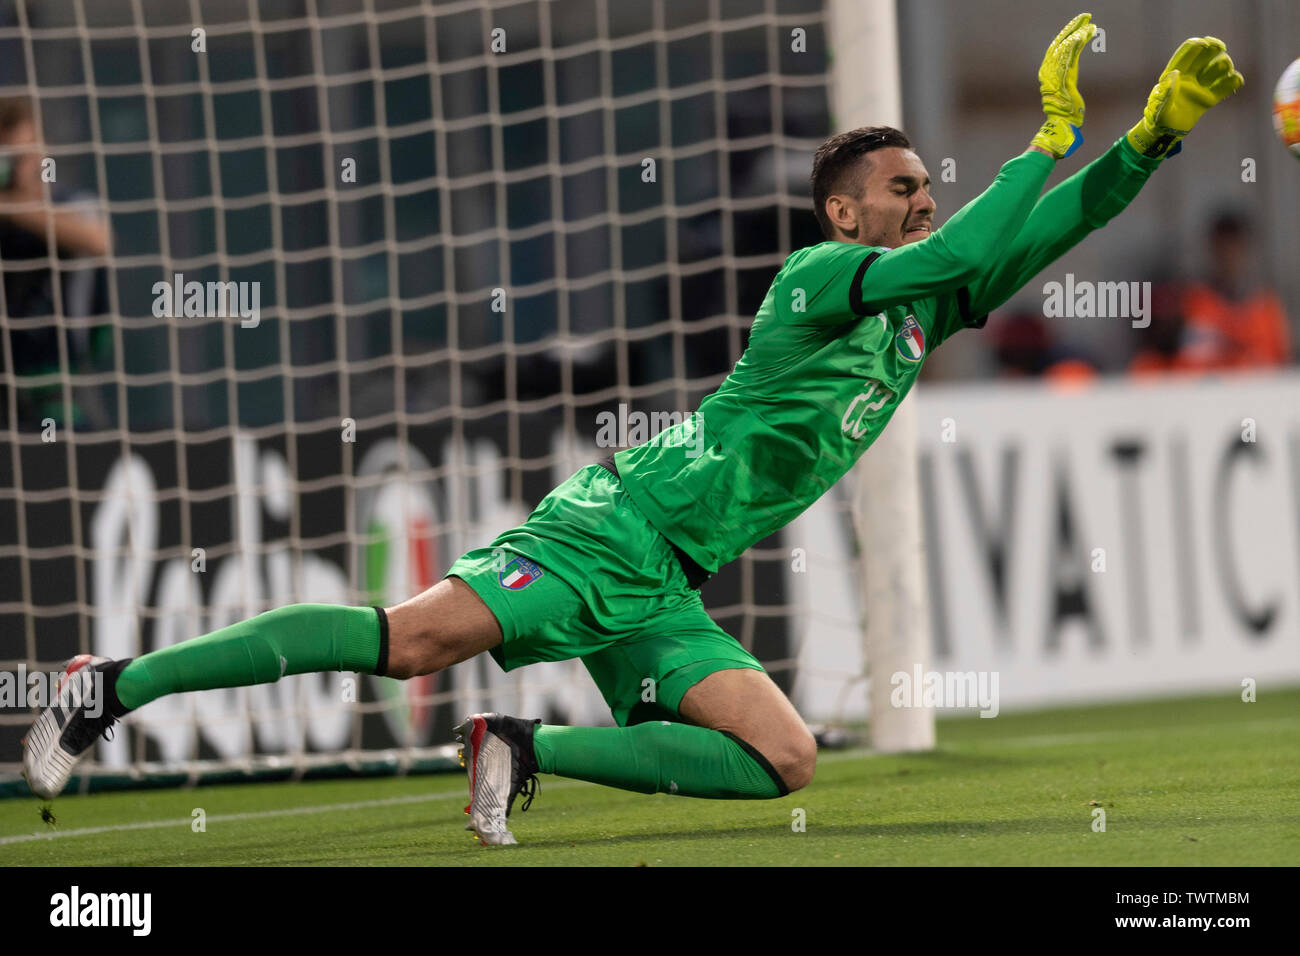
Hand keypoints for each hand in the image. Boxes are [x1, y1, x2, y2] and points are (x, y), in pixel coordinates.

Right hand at [1030, 12, 1097, 159]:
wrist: (1061, 130)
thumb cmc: (1066, 120)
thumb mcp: (1068, 98)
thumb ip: (1067, 88)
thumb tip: (1069, 92)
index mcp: (1051, 77)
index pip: (1058, 51)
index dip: (1068, 36)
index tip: (1080, 26)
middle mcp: (1049, 74)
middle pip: (1059, 44)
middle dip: (1072, 28)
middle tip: (1085, 16)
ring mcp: (1054, 76)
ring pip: (1064, 47)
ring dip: (1077, 33)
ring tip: (1089, 23)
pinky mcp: (1062, 78)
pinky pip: (1069, 56)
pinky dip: (1077, 44)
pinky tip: (1086, 34)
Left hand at [1127, 37, 1243, 157]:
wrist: (1165, 134)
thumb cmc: (1157, 119)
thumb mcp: (1158, 107)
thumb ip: (1166, 92)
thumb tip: (1176, 74)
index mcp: (1174, 74)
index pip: (1187, 52)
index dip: (1197, 45)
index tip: (1206, 44)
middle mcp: (1190, 77)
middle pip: (1206, 54)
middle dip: (1215, 48)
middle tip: (1220, 48)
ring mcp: (1201, 87)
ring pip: (1218, 67)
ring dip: (1224, 64)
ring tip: (1224, 70)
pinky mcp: (1210, 99)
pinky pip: (1226, 86)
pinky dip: (1234, 81)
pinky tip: (1235, 81)